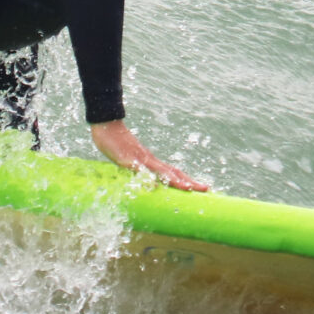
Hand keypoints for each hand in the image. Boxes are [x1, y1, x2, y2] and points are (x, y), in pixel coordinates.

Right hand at [90, 120, 207, 190]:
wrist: (107, 125)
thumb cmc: (118, 145)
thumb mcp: (131, 161)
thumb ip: (140, 171)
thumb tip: (149, 184)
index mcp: (153, 162)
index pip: (175, 172)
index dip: (188, 180)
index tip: (202, 189)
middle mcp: (150, 160)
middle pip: (174, 172)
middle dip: (189, 182)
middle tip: (206, 189)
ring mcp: (139, 159)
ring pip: (159, 171)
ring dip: (174, 180)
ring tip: (187, 188)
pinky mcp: (126, 159)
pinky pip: (137, 169)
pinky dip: (147, 176)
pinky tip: (153, 184)